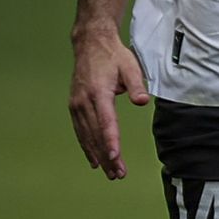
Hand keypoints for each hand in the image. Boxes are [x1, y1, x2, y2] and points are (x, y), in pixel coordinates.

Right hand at [69, 27, 149, 178]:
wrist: (90, 44)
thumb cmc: (113, 56)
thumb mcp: (130, 66)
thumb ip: (136, 85)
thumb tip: (143, 101)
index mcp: (98, 92)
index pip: (106, 122)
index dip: (110, 141)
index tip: (115, 158)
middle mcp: (84, 101)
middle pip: (96, 134)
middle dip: (107, 156)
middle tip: (118, 174)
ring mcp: (77, 104)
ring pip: (87, 135)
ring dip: (98, 155)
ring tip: (110, 173)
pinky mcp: (74, 106)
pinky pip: (80, 130)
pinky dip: (86, 146)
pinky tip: (94, 160)